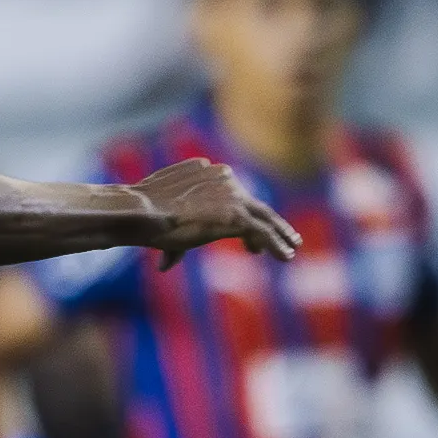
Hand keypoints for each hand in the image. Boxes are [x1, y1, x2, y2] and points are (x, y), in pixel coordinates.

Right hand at [134, 157, 300, 261]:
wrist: (145, 211)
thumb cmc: (145, 217)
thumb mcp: (162, 221)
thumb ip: (172, 239)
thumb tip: (166, 266)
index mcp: (209, 171)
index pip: (234, 194)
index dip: (245, 215)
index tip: (250, 238)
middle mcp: (225, 179)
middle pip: (254, 203)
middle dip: (273, 221)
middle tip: (289, 236)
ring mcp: (233, 196)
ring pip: (265, 217)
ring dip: (281, 234)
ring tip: (292, 249)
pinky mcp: (237, 215)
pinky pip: (264, 232)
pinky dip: (277, 245)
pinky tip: (285, 257)